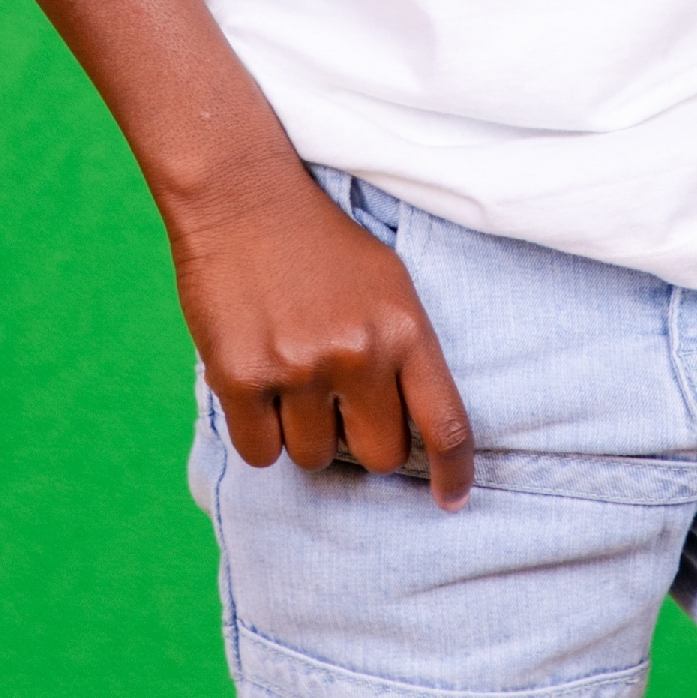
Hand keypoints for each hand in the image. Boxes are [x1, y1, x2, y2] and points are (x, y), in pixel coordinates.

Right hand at [171, 170, 476, 509]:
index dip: (455, 473)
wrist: (242, 195)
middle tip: (338, 404)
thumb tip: (410, 432)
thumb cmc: (320, 243)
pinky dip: (259, 433)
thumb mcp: (387, 284)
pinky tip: (257, 385)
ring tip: (291, 377)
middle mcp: (358, 353)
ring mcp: (299, 367)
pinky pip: (261, 453)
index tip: (451, 501)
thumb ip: (402, 352)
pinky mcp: (241, 377)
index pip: (446, 424)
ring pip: (314, 457)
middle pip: (380, 456)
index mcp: (404, 329)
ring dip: (304, 433)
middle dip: (361, 441)